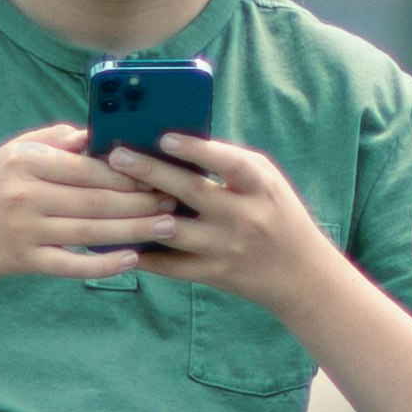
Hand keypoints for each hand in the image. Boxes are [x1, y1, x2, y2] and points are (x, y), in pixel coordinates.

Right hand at [0, 120, 196, 289]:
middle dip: (141, 201)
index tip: (159, 173)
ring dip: (135, 230)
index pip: (86, 168)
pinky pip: (73, 265)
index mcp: (25, 162)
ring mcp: (26, 232)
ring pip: (91, 232)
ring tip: (168, 225)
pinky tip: (133, 258)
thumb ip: (58, 138)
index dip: (127, 173)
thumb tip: (102, 132)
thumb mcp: (16, 152)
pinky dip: (104, 264)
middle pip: (95, 201)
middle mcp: (24, 196)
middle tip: (174, 199)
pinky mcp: (28, 261)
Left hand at [107, 130, 345, 305]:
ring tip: (111, 196)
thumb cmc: (277, 214)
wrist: (300, 274)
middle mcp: (244, 218)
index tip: (165, 137)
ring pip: (174, 231)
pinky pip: (172, 266)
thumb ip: (230, 163)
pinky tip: (117, 240)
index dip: (197, 149)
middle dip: (151, 172)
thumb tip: (176, 142)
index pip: (229, 163)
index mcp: (260, 188)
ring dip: (140, 214)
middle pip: (192, 192)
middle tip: (116, 157)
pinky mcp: (213, 274)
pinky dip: (144, 255)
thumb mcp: (267, 182)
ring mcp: (226, 248)